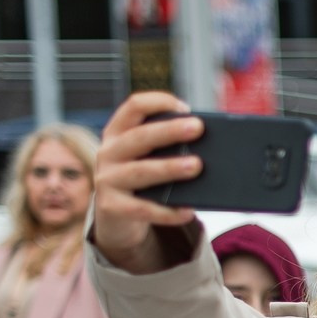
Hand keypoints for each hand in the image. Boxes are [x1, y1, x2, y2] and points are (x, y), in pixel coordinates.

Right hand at [91, 93, 203, 269]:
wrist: (114, 215)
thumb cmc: (141, 178)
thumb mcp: (145, 156)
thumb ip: (166, 146)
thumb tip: (209, 146)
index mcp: (118, 132)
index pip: (134, 106)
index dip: (158, 102)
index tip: (185, 107)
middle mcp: (109, 152)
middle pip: (139, 137)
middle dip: (169, 131)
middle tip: (198, 127)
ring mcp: (107, 179)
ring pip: (140, 171)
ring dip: (169, 167)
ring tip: (196, 165)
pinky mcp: (112, 207)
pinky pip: (143, 209)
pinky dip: (167, 211)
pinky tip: (187, 210)